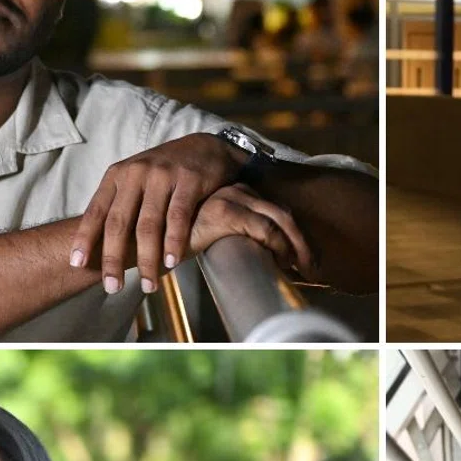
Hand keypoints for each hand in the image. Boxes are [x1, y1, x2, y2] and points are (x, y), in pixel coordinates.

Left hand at [70, 134, 245, 292]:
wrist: (204, 148)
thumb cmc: (164, 173)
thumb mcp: (135, 181)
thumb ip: (118, 205)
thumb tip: (93, 244)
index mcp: (117, 176)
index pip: (96, 211)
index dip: (85, 238)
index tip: (77, 264)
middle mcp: (136, 173)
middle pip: (119, 222)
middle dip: (114, 258)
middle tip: (112, 287)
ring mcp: (163, 175)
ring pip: (149, 224)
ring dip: (147, 259)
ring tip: (147, 285)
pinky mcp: (189, 179)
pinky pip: (178, 216)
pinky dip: (173, 242)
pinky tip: (171, 262)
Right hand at [188, 184, 315, 277]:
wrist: (148, 236)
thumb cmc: (180, 238)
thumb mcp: (213, 232)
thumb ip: (235, 234)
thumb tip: (266, 257)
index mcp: (238, 193)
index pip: (278, 212)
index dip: (295, 237)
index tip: (303, 261)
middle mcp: (237, 191)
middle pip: (283, 214)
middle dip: (302, 243)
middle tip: (312, 269)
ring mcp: (231, 198)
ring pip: (279, 220)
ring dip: (294, 247)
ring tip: (298, 270)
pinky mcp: (224, 212)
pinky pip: (263, 229)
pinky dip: (277, 247)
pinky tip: (279, 264)